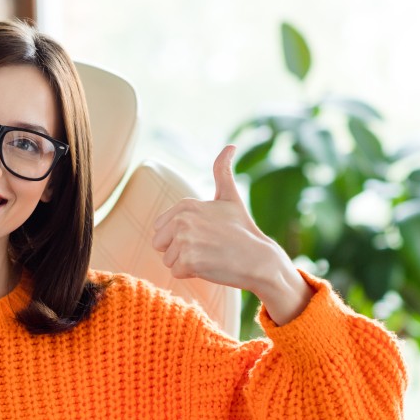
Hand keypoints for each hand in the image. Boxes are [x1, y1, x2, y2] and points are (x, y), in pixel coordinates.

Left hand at [151, 145, 311, 324]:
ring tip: (209, 255)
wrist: (259, 259)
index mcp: (185, 204)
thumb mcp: (229, 197)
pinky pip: (176, 272)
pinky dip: (191, 274)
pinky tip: (210, 265)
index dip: (179, 236)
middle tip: (205, 246)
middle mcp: (182, 219)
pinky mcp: (189, 260)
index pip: (160, 228)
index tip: (204, 234)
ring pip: (168, 260)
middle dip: (178, 250)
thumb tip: (230, 146)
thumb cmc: (242, 229)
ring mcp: (185, 240)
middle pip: (159, 244)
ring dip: (186, 262)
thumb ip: (222, 171)